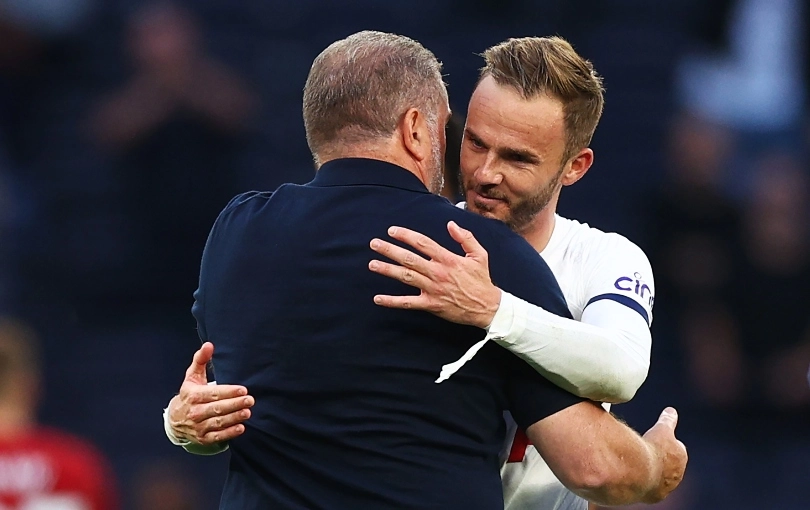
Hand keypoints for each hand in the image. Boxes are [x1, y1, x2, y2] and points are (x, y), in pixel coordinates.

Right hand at [167, 342, 253, 444]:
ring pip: (218, 423)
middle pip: (217, 408)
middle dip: (234, 404)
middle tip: (250, 400)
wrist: (175, 420)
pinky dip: (229, 433)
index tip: (243, 390)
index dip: (228, 392)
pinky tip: (241, 427)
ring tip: (247, 412)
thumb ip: (201, 359)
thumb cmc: (189, 394)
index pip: (213, 394)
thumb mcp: (192, 376)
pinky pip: (217, 436)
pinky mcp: (203, 438)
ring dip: (234, 418)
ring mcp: (199, 427)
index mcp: (193, 395)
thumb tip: (209, 344)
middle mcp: (195, 412)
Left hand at [368, 221, 501, 328]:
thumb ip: (465, 237)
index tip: (392, 231)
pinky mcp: (430, 304)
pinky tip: (378, 298)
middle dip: (390, 250)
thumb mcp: (479, 255)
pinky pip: (408, 303)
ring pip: (406, 277)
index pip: (422, 243)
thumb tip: (451, 224)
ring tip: (372, 264)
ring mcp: (432, 289)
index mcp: (448, 259)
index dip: (406, 235)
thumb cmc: (481, 280)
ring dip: (387, 270)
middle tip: (374, 244)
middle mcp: (437, 272)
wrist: (487, 307)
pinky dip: (392, 301)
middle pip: (409, 258)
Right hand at [640, 408, 687, 502]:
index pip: (676, 449)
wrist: (640, 471)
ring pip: (660, 478)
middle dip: (659, 459)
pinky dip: (643, 482)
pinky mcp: (655, 496)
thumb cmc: (652, 449)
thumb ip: (667, 420)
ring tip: (637, 464)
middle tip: (645, 452)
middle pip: (669, 465)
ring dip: (651, 471)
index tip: (655, 442)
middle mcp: (677, 474)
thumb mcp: (661, 430)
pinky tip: (633, 475)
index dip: (665, 444)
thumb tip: (671, 410)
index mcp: (681, 456)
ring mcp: (666, 486)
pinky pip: (650, 488)